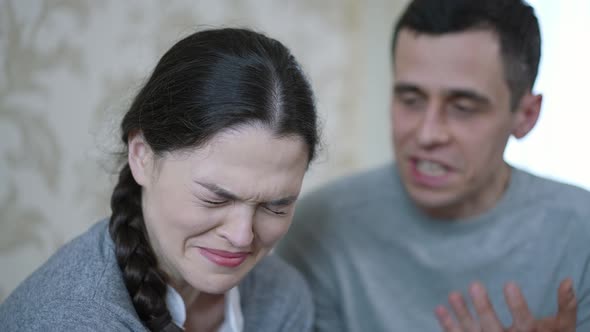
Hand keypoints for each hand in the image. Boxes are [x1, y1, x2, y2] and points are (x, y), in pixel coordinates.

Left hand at [435, 278, 576, 331]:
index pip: (524, 322)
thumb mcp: (562, 328)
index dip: (517, 305)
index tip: (509, 283)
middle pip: (493, 328)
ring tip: (452, 294)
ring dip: (462, 315)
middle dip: (483, 308)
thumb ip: (566, 306)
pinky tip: (439, 309)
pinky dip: (449, 325)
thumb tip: (567, 280)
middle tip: (474, 285)